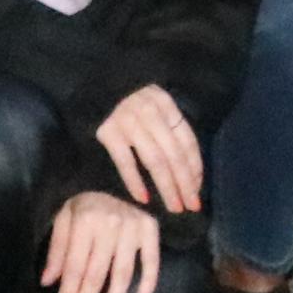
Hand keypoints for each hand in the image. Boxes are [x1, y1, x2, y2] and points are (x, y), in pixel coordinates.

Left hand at [39, 189, 161, 292]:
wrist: (115, 165)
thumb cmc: (85, 191)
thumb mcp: (65, 212)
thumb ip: (58, 247)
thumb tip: (49, 282)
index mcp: (85, 221)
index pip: (76, 267)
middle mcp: (110, 225)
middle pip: (97, 274)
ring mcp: (133, 226)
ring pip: (123, 273)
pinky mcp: (152, 227)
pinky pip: (152, 260)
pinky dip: (149, 282)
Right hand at [90, 82, 203, 212]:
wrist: (95, 85)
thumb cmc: (129, 101)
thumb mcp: (154, 105)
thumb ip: (169, 128)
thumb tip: (189, 169)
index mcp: (166, 105)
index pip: (187, 140)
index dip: (195, 167)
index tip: (197, 190)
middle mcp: (151, 113)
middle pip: (174, 154)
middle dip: (185, 183)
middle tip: (191, 206)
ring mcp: (129, 122)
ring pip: (155, 160)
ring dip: (167, 187)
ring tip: (174, 206)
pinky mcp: (108, 132)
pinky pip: (125, 161)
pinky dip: (135, 182)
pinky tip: (144, 199)